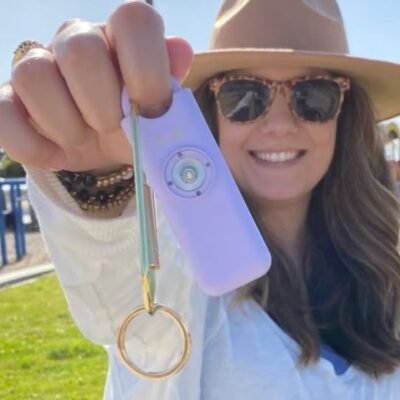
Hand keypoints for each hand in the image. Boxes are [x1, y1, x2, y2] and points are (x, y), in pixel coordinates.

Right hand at [0, 1, 192, 172]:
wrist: (102, 145)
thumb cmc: (135, 123)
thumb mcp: (160, 113)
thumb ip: (171, 86)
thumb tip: (180, 50)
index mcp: (121, 37)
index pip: (134, 20)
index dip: (146, 69)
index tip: (152, 110)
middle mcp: (78, 40)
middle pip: (81, 52)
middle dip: (103, 106)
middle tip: (112, 128)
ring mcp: (39, 65)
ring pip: (34, 75)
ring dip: (67, 125)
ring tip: (84, 140)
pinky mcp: (9, 98)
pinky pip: (1, 112)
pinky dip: (32, 145)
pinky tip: (55, 156)